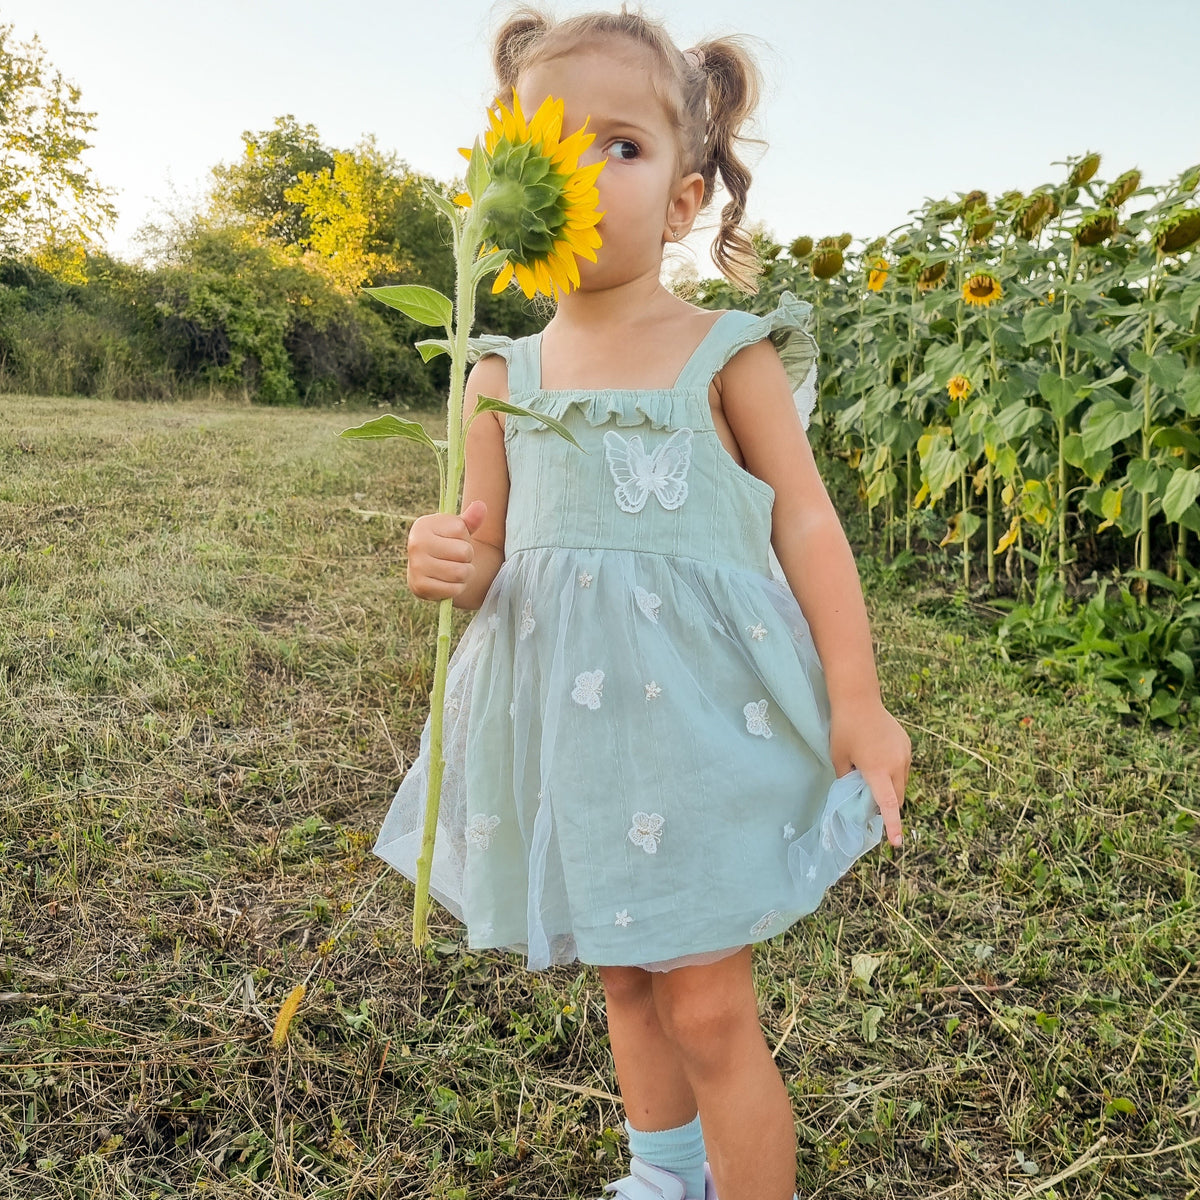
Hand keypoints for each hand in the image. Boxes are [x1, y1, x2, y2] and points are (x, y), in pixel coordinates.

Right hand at [406, 499, 486, 600]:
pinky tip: (449, 582)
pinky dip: (458, 587)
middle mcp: (415, 544)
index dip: (464, 537)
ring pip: (461, 572)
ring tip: (456, 569)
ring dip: (466, 573)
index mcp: (423, 525)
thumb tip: (481, 506)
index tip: (452, 540)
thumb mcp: (456, 529)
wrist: (426, 569)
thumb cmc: (445, 544)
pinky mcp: (420, 587)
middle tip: (456, 558)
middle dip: (467, 557)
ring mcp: (416, 566)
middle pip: (464, 552)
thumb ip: (470, 519)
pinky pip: (454, 589)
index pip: (461, 529)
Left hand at [830, 702, 909, 848]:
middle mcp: (895, 764)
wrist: (858, 699)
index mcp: (877, 770)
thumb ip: (847, 780)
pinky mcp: (906, 745)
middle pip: (898, 797)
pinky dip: (894, 772)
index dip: (893, 825)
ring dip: (892, 788)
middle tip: (870, 804)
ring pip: (902, 782)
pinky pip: (903, 767)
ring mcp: (904, 754)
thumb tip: (854, 794)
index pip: (888, 805)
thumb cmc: (844, 729)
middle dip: (889, 806)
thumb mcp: (839, 758)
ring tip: (872, 776)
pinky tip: (878, 759)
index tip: (896, 843)